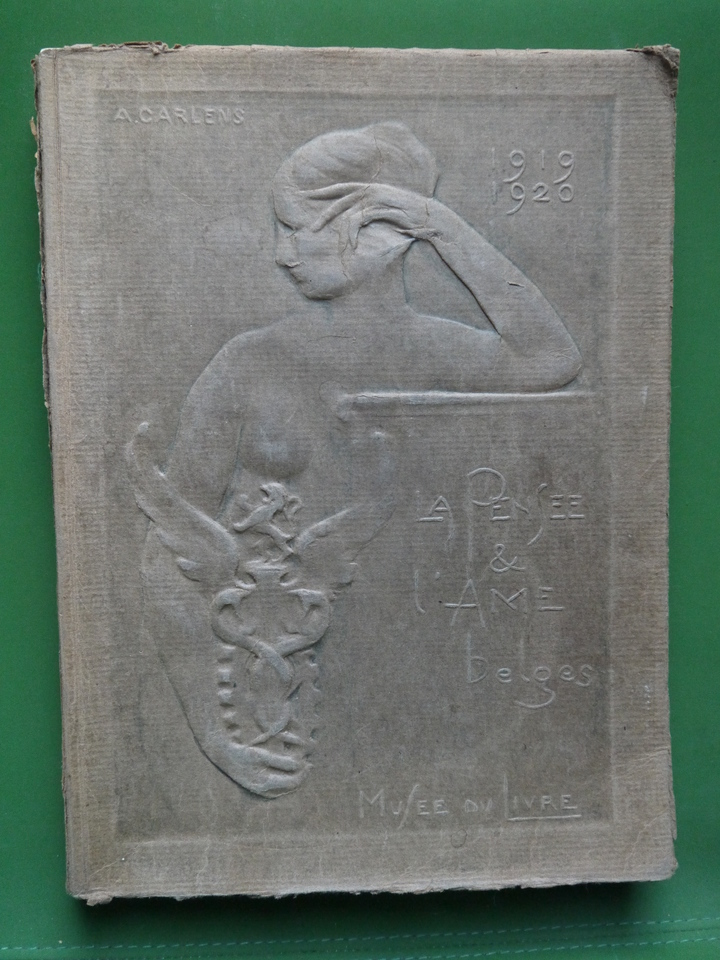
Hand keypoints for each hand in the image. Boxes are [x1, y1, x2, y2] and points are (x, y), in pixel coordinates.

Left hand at [304, 181, 444, 246]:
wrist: (430, 219)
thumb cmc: (409, 219)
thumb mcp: (385, 213)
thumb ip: (369, 212)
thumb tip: (356, 220)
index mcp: (370, 188)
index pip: (341, 188)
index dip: (323, 192)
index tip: (306, 196)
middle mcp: (371, 189)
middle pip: (340, 200)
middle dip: (324, 214)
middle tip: (311, 229)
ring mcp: (376, 197)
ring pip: (348, 213)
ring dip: (341, 233)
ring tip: (339, 248)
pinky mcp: (381, 207)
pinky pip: (359, 220)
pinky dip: (353, 234)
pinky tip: (352, 247)